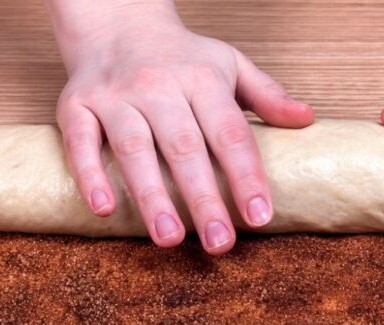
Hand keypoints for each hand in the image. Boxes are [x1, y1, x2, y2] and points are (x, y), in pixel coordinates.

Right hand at [46, 1, 313, 253]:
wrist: (115, 19)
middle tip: (219, 243)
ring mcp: (115, 96)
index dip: (246, 176)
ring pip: (134, 149)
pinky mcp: (76, 105)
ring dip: (151, 196)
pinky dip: (89, 174)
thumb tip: (308, 118)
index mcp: (202, 80)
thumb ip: (267, 95)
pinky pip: (80, 142)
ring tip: (169, 239)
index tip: (260, 216)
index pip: (230, 133)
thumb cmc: (180, 56)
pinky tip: (104, 209)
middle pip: (184, 148)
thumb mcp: (229, 64)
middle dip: (203, 198)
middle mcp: (158, 87)